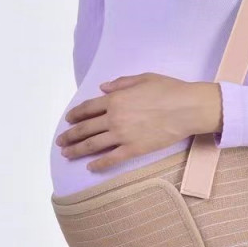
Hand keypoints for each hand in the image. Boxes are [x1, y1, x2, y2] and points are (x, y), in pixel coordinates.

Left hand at [55, 73, 221, 171]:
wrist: (187, 108)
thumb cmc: (168, 89)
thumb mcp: (143, 78)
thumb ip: (121, 83)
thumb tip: (102, 88)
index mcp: (116, 99)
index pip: (88, 108)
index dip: (75, 115)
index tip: (68, 120)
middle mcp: (115, 118)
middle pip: (86, 128)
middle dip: (70, 135)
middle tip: (60, 142)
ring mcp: (123, 135)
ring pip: (93, 145)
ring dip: (77, 150)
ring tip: (67, 155)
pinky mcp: (134, 149)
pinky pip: (111, 159)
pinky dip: (99, 164)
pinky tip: (90, 167)